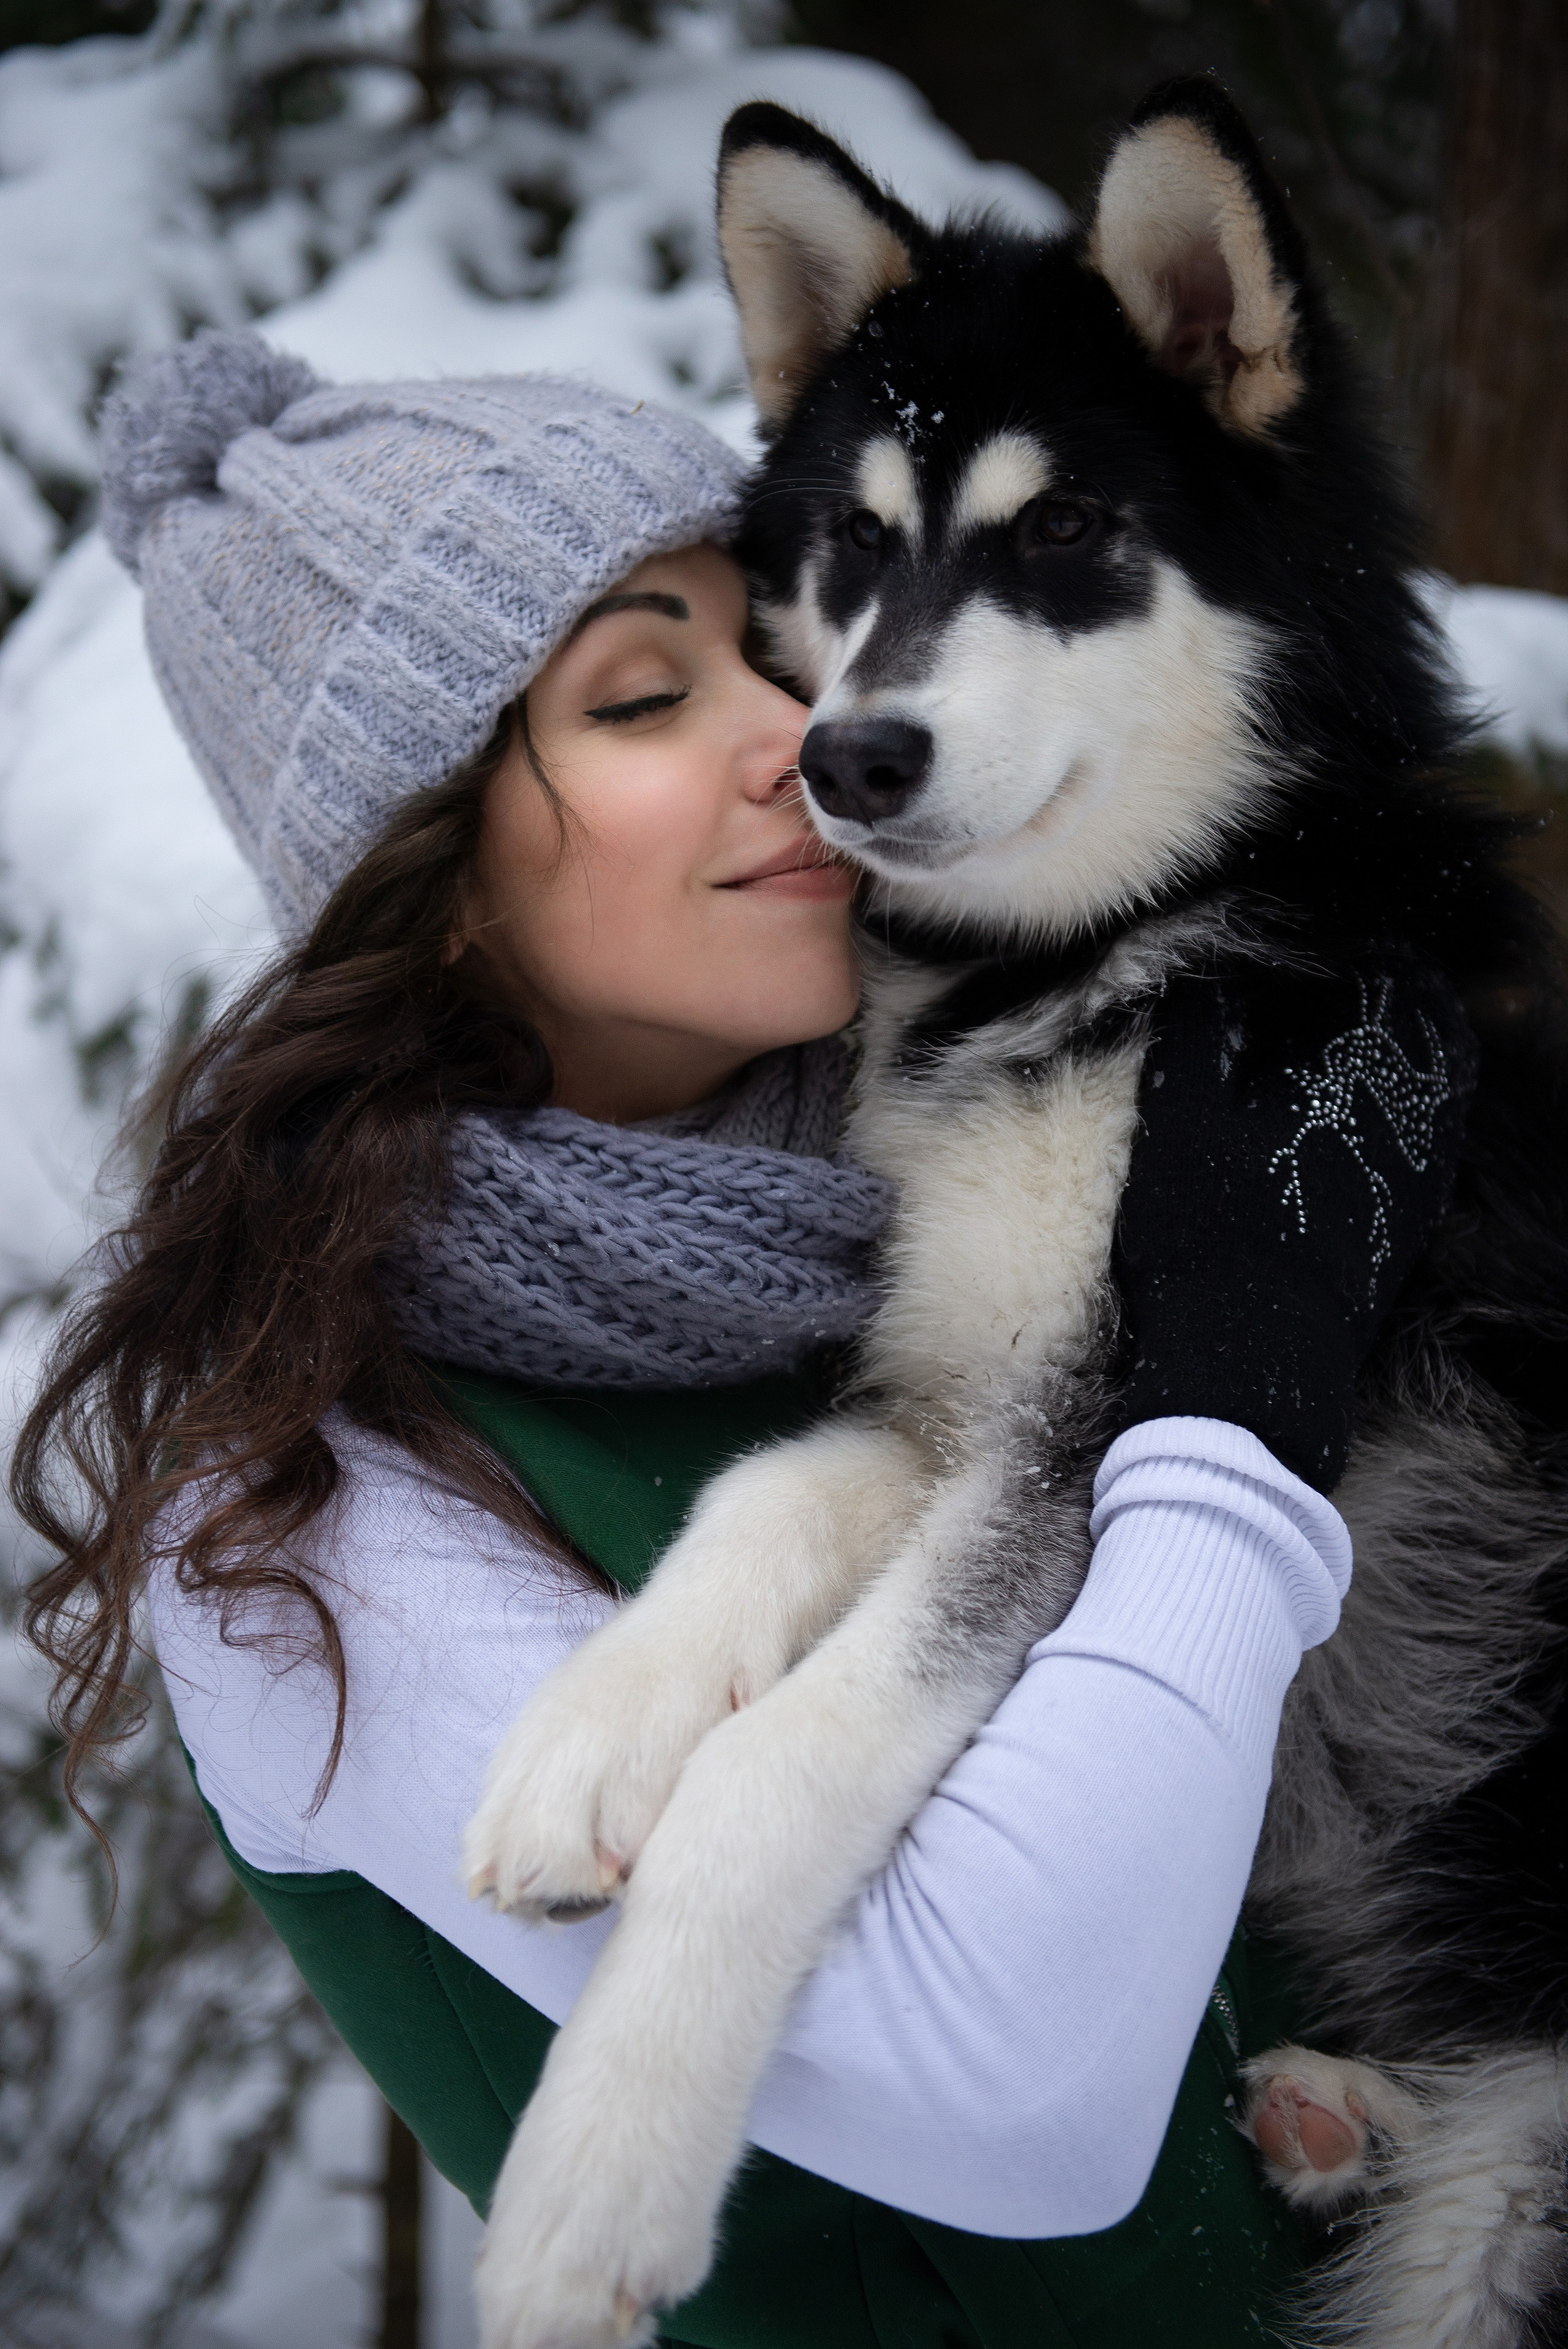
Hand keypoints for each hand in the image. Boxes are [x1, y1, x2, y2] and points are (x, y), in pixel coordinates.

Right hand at [1113, 954, 1477, 1490]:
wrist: (1255, 1359)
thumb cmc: (1205, 1237)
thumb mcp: (1176, 1124)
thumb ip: (1197, 1039)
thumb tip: (1210, 984)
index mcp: (1346, 1068)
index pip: (1382, 975)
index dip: (1358, 953)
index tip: (1329, 948)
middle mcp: (1403, 1109)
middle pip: (1428, 1018)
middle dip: (1397, 987)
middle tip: (1361, 974)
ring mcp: (1420, 1165)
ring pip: (1446, 1073)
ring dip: (1418, 1039)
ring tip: (1378, 1027)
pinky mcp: (1417, 1213)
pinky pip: (1440, 1129)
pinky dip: (1423, 1097)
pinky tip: (1383, 1104)